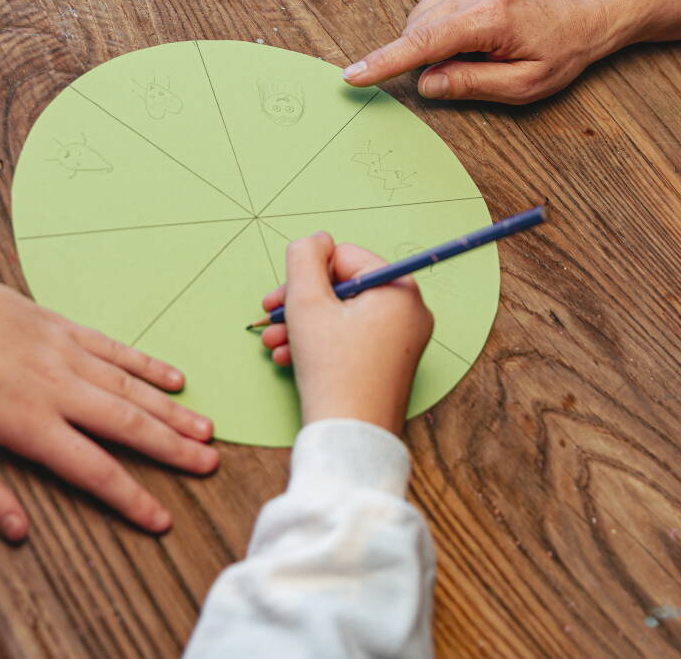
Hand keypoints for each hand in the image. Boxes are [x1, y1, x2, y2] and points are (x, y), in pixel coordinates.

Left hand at [0, 283, 218, 537]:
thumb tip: (17, 531)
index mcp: (29, 423)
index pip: (93, 470)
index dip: (131, 498)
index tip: (161, 519)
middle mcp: (58, 388)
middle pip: (128, 425)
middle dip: (173, 448)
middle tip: (208, 465)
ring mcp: (67, 354)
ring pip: (131, 387)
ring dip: (172, 410)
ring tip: (206, 430)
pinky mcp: (66, 328)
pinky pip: (117, 349)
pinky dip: (149, 365)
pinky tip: (176, 379)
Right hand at [257, 233, 433, 434]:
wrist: (349, 440)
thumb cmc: (332, 371)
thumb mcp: (307, 302)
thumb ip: (304, 259)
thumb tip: (315, 240)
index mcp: (399, 290)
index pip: (345, 258)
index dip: (307, 274)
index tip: (277, 297)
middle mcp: (410, 312)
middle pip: (344, 288)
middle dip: (301, 303)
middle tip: (271, 317)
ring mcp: (403, 341)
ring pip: (343, 316)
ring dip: (304, 324)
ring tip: (275, 343)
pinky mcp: (391, 364)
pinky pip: (353, 339)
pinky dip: (321, 344)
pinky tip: (290, 357)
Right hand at [341, 0, 608, 103]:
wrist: (579, 13)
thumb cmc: (556, 52)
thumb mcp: (523, 85)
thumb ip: (471, 85)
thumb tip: (426, 83)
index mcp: (490, 18)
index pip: (424, 43)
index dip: (385, 62)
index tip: (352, 76)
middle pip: (419, 32)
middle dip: (430, 58)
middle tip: (474, 67)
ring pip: (420, 20)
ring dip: (435, 42)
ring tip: (479, 48)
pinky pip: (431, 7)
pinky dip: (442, 25)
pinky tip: (473, 30)